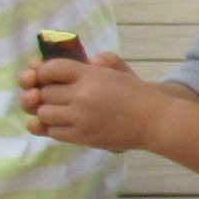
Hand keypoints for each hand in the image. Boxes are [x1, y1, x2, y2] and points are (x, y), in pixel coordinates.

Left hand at [23, 52, 158, 151]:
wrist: (155, 121)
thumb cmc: (137, 93)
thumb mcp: (118, 70)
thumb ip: (99, 61)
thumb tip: (84, 63)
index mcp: (90, 75)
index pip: (50, 68)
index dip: (44, 72)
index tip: (50, 77)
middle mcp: (81, 95)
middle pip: (44, 92)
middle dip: (48, 93)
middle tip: (59, 96)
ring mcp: (79, 117)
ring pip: (44, 113)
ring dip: (49, 112)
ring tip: (63, 111)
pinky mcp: (81, 136)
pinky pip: (53, 132)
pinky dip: (56, 127)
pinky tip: (68, 123)